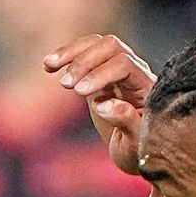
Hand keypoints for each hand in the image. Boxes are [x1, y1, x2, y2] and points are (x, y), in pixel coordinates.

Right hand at [44, 33, 153, 174]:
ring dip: (72, 52)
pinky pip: (86, 53)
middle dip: (85, 62)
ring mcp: (118, 70)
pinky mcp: (102, 73)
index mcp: (147, 88)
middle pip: (111, 47)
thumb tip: (103, 104)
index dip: (100, 75)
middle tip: (65, 84)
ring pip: (97, 44)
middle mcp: (136, 72)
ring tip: (49, 65)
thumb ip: (127, 122)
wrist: (138, 151)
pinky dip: (67, 55)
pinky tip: (48, 65)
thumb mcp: (136, 144)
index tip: (78, 92)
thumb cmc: (139, 151)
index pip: (124, 65)